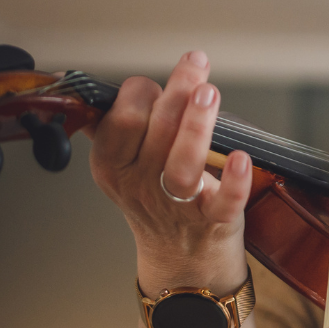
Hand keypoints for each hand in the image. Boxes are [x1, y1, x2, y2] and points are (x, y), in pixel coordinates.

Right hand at [89, 50, 250, 294]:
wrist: (183, 261)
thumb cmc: (157, 200)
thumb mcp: (123, 166)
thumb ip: (111, 128)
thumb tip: (86, 90)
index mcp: (113, 166)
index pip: (120, 120)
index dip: (140, 93)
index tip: (156, 85)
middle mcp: (141, 185)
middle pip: (154, 132)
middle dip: (175, 94)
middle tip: (195, 66)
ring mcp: (178, 205)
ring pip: (182, 164)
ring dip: (197, 125)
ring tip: (210, 93)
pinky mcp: (214, 222)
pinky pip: (224, 202)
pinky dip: (234, 181)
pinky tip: (242, 158)